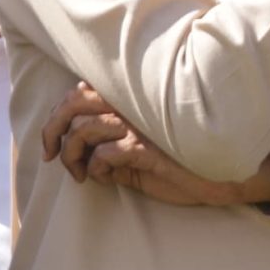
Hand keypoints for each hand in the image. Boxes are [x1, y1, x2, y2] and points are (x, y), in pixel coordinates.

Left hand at [40, 84, 269, 206]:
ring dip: (72, 156)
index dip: (58, 115)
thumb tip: (85, 154)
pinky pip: (104, 154)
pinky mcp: (145, 147)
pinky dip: (96, 167)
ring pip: (83, 130)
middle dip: (52, 130)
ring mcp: (138, 124)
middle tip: (50, 155)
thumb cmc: (181, 162)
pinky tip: (105, 177)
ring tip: (80, 174)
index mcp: (129, 100)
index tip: (52, 143)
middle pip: (73, 103)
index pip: (80, 92)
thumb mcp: (141, 149)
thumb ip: (114, 144)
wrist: (219, 174)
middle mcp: (131, 105)